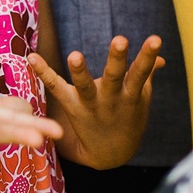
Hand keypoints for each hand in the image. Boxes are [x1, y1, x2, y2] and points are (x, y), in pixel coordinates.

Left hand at [31, 36, 163, 168]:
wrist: (112, 154)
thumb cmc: (128, 118)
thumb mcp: (141, 98)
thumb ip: (146, 74)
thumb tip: (160, 57)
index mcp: (131, 93)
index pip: (142, 72)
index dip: (148, 56)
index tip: (156, 39)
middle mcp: (112, 98)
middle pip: (115, 77)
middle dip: (118, 59)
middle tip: (120, 39)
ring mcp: (92, 105)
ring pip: (86, 87)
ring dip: (80, 72)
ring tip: (75, 55)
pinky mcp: (73, 109)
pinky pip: (57, 89)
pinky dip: (44, 73)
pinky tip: (32, 56)